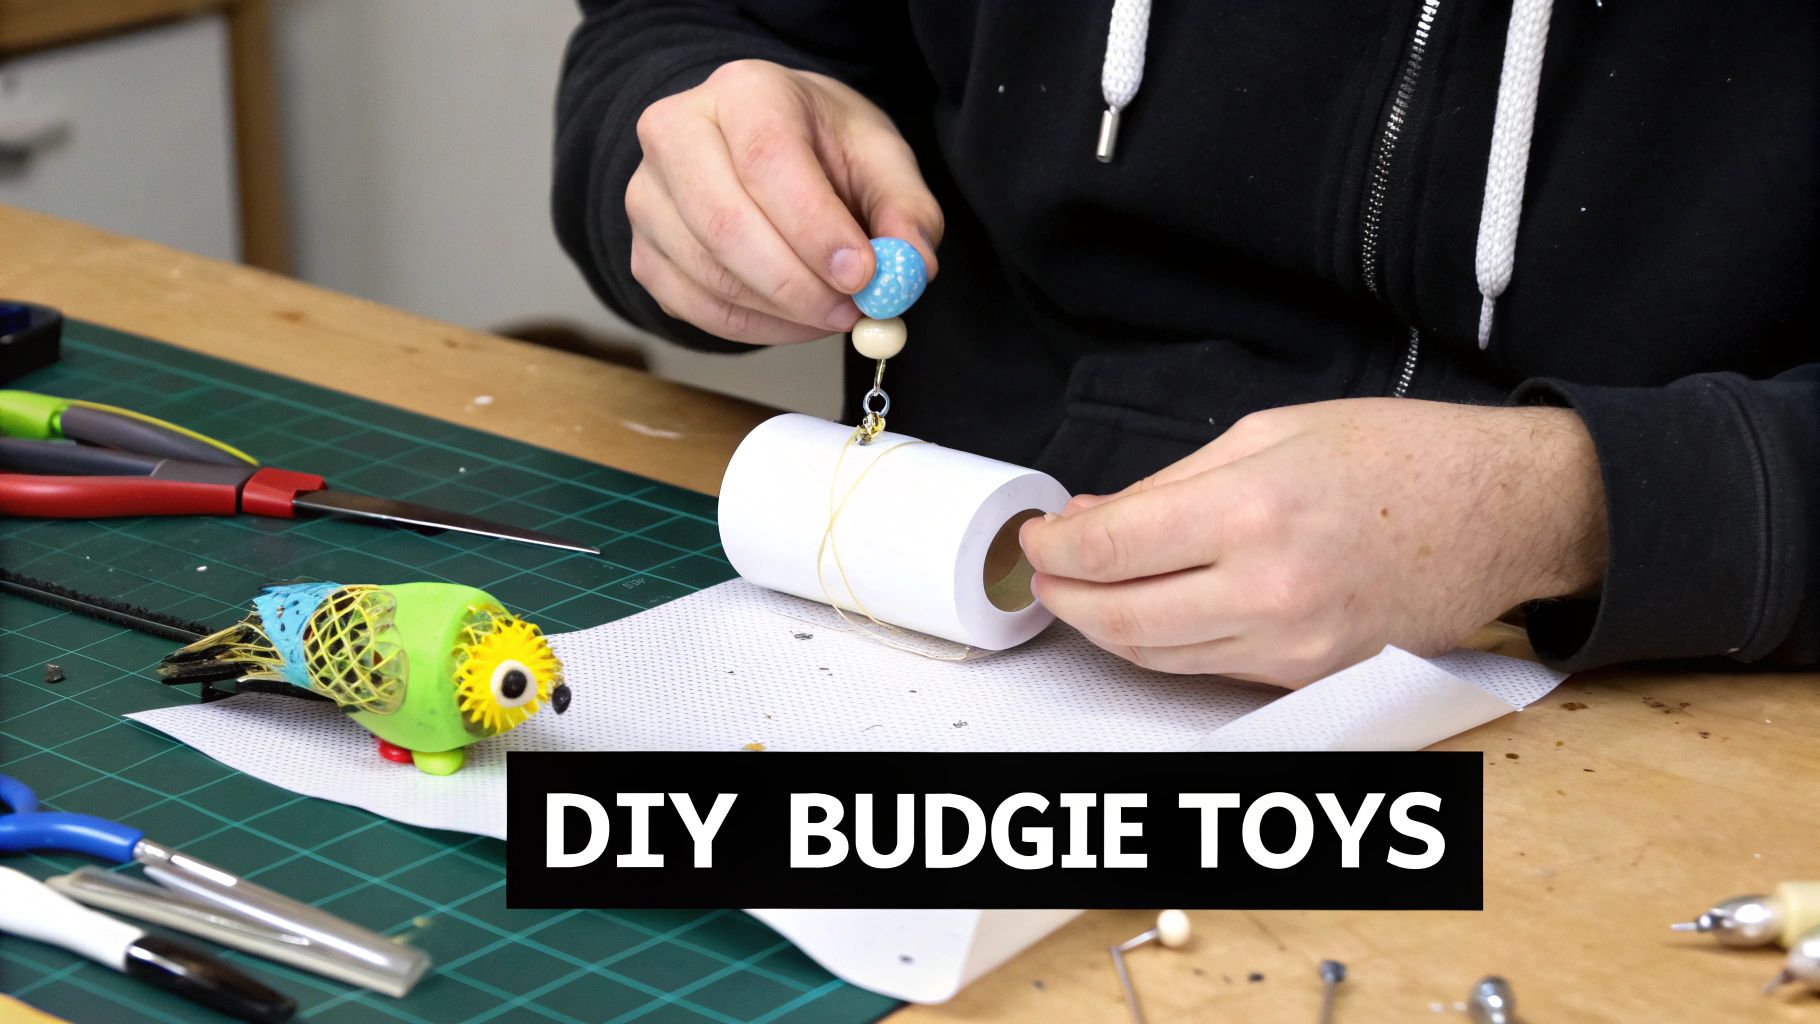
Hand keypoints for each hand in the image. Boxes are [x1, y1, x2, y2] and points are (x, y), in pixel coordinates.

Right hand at [627, 60, 943, 343]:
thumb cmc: (821, 148)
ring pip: (708, 274)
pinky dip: (754, 328)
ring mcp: (647, 196)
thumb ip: (906, 210)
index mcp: (744, 90)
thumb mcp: (879, 159)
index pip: (767, 159)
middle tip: (854, 311)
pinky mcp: (642, 252)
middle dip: (798, 283)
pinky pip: (693, 308)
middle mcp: (676, 132)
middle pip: (725, 222)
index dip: (814, 226)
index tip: (862, 274)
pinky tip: (795, 318)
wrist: (761, 148)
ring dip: (783, 312)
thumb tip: (912, 268)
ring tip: (835, 312)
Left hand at [1019, 400, 1607, 686]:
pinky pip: (1211, 670)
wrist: (1505, 512)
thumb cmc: (1401, 456)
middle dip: (1063, 597)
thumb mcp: (1272, 433)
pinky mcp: (1313, 676)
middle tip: (1044, 570)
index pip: (1113, 549)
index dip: (1056, 546)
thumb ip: (1171, 482)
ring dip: (1104, 627)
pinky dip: (1164, 645)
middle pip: (1120, 620)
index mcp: (1256, 511)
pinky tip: (1149, 609)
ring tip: (1083, 589)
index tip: (1038, 535)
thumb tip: (1094, 513)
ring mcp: (1295, 646)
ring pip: (1158, 657)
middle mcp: (1271, 590)